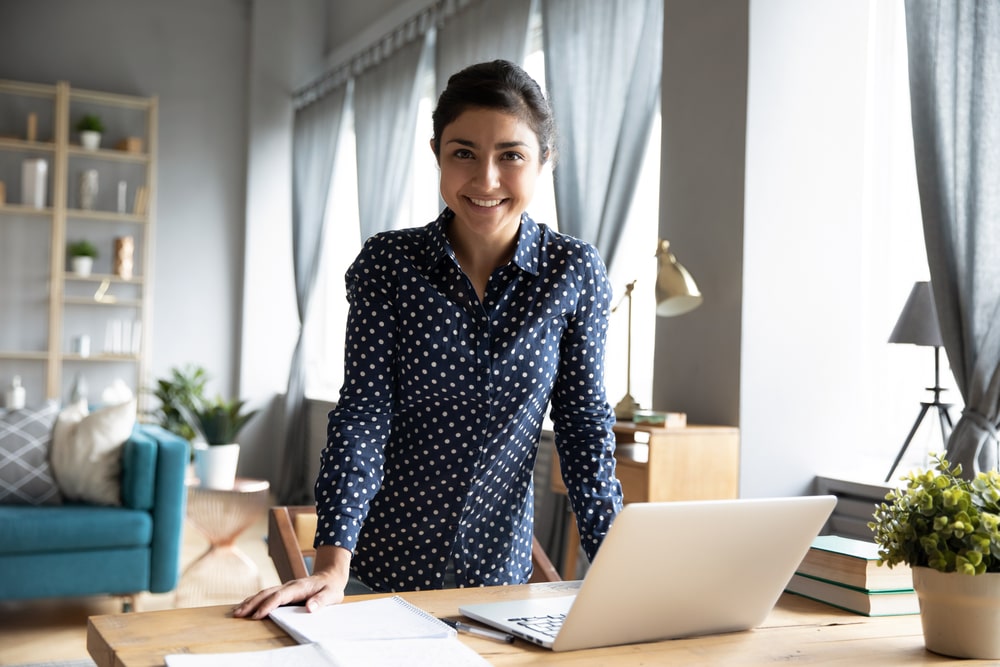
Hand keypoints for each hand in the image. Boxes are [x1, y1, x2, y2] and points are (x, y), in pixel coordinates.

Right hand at [232, 572, 346, 618]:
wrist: (330, 576)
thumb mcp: (331, 595)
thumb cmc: (331, 587)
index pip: (280, 596)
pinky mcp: (284, 591)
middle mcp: (289, 586)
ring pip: (264, 593)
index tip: (257, 615)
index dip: (268, 605)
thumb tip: (309, 608)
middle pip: (267, 593)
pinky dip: (255, 600)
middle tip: (238, 614)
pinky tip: (246, 606)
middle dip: (252, 603)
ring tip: (237, 612)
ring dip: (250, 602)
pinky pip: (267, 595)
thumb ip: (321, 601)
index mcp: (299, 587)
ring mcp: (285, 587)